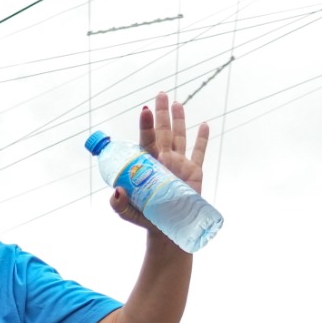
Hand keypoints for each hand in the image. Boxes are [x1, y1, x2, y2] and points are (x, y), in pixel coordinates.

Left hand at [109, 92, 210, 230]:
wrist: (165, 229)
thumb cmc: (144, 218)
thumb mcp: (126, 212)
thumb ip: (118, 203)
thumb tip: (117, 190)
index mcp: (146, 165)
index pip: (146, 140)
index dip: (146, 125)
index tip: (145, 109)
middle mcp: (163, 161)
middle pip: (163, 132)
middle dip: (162, 113)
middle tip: (161, 93)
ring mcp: (179, 165)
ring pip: (180, 137)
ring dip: (180, 120)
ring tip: (177, 102)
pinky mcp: (194, 173)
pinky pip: (199, 153)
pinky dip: (202, 139)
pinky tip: (204, 124)